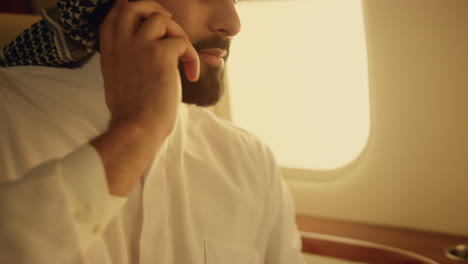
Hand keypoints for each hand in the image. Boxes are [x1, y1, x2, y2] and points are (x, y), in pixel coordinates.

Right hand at [99, 0, 199, 135]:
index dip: (132, 10)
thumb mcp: (116, 80)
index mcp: (109, 49)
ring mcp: (139, 46)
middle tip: (170, 25)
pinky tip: (191, 75)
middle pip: (134, 6)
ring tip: (183, 57)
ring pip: (162, 19)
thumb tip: (138, 54)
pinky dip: (192, 58)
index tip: (148, 20)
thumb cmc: (131, 112)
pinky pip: (182, 43)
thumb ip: (123, 60)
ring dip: (178, 34)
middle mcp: (121, 43)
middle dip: (155, 9)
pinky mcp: (160, 54)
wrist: (137, 127)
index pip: (115, 13)